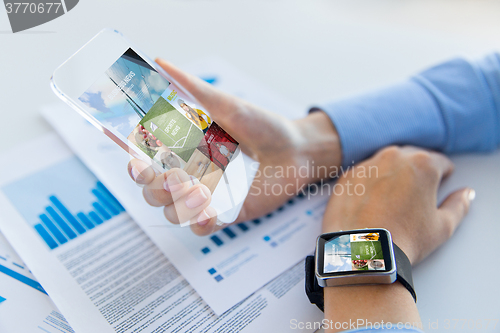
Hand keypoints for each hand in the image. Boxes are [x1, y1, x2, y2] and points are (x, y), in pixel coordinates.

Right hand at [128, 58, 340, 234]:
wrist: (296, 150)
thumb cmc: (262, 125)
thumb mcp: (226, 105)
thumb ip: (192, 88)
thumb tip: (160, 62)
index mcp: (184, 151)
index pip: (146, 163)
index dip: (136, 167)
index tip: (138, 162)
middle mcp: (190, 175)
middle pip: (153, 192)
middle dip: (156, 188)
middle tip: (176, 177)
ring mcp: (206, 197)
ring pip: (172, 213)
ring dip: (179, 205)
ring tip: (201, 191)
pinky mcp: (225, 214)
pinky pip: (201, 229)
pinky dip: (200, 223)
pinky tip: (210, 212)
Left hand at [322, 145, 473, 263]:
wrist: (363, 251)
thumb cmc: (404, 239)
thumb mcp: (443, 226)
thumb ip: (459, 205)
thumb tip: (465, 193)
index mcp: (422, 164)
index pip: (440, 162)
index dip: (443, 176)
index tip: (438, 187)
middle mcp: (393, 157)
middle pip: (411, 158)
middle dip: (416, 173)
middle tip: (415, 197)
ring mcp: (367, 165)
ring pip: (385, 164)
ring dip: (391, 176)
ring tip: (391, 202)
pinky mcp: (347, 177)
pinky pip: (363, 175)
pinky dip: (369, 184)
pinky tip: (371, 204)